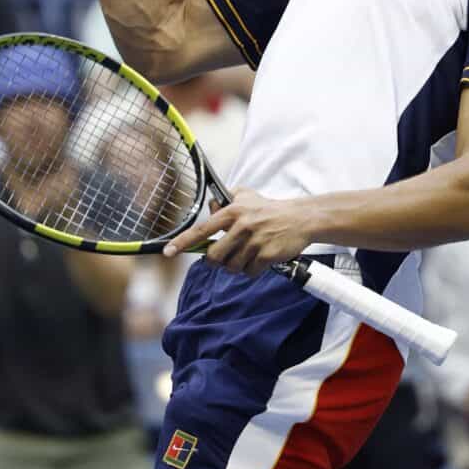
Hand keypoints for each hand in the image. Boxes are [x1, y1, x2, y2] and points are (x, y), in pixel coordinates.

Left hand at [164, 188, 315, 275]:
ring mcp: (254, 242)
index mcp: (232, 212)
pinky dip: (253, 270)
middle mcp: (241, 226)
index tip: (167, 252)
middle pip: (215, 257)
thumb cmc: (270, 208)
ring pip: (232, 267)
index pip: (201, 229)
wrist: (301, 218)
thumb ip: (226, 199)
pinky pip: (250, 272)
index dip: (182, 242)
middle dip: (218, 261)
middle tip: (227, 256)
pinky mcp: (266, 255)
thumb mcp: (247, 196)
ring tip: (249, 253)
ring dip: (238, 266)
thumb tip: (210, 207)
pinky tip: (261, 258)